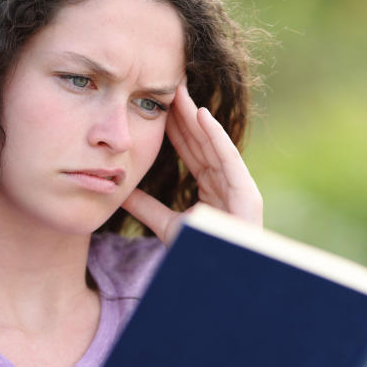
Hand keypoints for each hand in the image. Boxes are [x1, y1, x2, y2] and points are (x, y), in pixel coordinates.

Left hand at [123, 80, 262, 244]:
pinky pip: (229, 159)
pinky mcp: (247, 193)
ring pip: (213, 144)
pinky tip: (201, 116)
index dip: (174, 128)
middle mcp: (227, 183)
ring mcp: (239, 187)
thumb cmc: (199, 256)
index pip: (190, 151)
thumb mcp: (167, 225)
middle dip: (184, 115)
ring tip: (180, 93)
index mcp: (211, 189)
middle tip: (167, 87)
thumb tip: (118, 190)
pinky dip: (216, 137)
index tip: (157, 105)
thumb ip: (147, 207)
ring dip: (197, 118)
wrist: (219, 279)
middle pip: (201, 142)